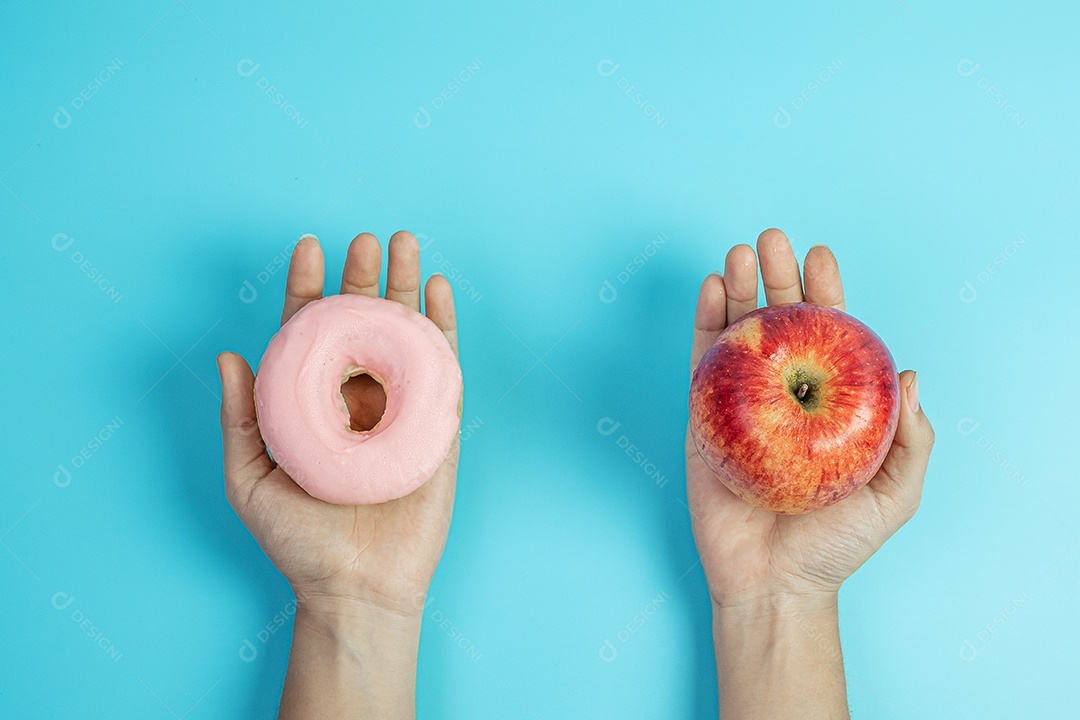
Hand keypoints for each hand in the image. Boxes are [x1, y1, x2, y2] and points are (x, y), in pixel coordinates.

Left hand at [216, 231, 459, 617]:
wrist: (355, 587)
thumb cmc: (298, 541)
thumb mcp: (249, 478)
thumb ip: (241, 417)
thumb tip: (230, 354)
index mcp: (312, 404)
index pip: (310, 332)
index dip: (308, 288)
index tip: (307, 246)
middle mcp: (356, 398)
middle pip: (362, 322)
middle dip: (363, 276)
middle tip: (366, 238)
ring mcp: (400, 408)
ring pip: (404, 334)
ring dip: (406, 287)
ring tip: (406, 243)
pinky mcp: (437, 425)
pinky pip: (442, 367)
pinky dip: (442, 326)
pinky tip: (439, 291)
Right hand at [685, 228, 934, 610]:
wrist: (774, 584)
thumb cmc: (835, 545)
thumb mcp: (896, 495)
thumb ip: (912, 440)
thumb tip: (911, 373)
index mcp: (828, 407)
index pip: (829, 337)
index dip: (827, 293)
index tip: (822, 256)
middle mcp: (784, 397)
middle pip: (781, 323)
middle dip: (777, 276)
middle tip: (772, 238)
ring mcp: (740, 404)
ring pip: (738, 333)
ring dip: (738, 287)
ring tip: (738, 251)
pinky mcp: (702, 418)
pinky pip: (701, 364)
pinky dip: (704, 323)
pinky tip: (710, 289)